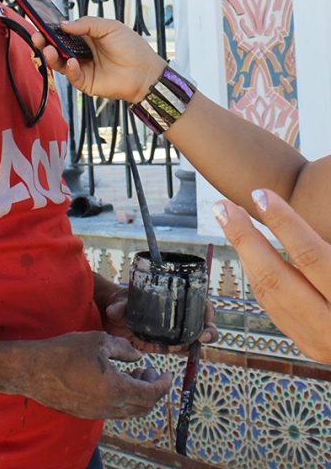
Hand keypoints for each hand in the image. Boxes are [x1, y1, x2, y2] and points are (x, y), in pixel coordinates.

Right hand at [17, 331, 170, 419]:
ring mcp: (96, 413)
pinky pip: (112, 410)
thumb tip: (138, 356)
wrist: (33, 370)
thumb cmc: (65, 352)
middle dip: (152, 390)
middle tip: (149, 372)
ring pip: (128, 411)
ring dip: (136, 395)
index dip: (163, 385)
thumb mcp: (98, 341)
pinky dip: (121, 399)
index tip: (168, 375)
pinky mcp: (84, 413)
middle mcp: (109, 407)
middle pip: (143, 407)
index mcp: (116, 389)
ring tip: (131, 374)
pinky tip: (112, 381)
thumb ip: (123, 348)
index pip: (151, 394)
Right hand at [31, 16, 165, 103]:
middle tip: (36, 36)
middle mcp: (80, 51)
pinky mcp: (85, 82)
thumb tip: (64, 24)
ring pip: (59, 62)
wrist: (145, 71)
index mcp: (85, 36)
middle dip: (44, 42)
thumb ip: (87, 24)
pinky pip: (72, 75)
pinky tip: (73, 62)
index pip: (62, 32)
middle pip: (56, 47)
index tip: (39, 23)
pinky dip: (70, 69)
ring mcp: (81, 67)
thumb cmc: (132, 48)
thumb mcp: (110, 27)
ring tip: (48, 49)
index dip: (50, 28)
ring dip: (51, 56)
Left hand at [103, 288, 217, 353]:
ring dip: (195, 344)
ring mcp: (175, 332)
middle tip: (201, 337)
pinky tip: (172, 351)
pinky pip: (182, 350)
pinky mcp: (168, 346)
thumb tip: (114, 311)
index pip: (198, 300)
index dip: (207, 307)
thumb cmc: (122, 303)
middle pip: (204, 323)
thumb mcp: (121, 303)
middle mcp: (179, 315)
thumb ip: (119, 307)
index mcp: (174, 298)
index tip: (207, 313)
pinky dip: (182, 352)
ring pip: (197, 339)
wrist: (114, 319)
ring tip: (179, 346)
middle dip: (209, 331)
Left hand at [213, 189, 330, 363]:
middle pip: (277, 278)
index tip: (260, 194)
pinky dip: (259, 277)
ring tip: (230, 220)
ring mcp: (323, 344)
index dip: (285, 223)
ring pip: (269, 295)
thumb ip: (324, 252)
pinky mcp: (313, 349)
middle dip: (245, 238)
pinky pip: (275, 308)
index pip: (313, 258)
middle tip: (222, 206)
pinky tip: (249, 252)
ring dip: (245, 254)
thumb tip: (292, 220)